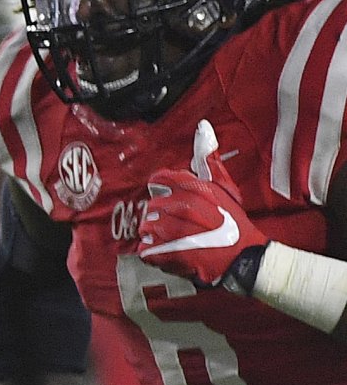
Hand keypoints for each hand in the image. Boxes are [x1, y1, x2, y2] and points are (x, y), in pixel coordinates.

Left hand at [133, 120, 264, 292]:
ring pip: (145, 227)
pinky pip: (144, 249)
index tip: (175, 200)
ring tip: (176, 239)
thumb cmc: (233, 221)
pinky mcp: (161, 252)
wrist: (240, 257)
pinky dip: (154, 253)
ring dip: (157, 234)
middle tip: (181, 225)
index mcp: (190, 188)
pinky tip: (171, 252)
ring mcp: (167, 230)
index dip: (165, 191)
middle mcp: (177, 206)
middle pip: (151, 205)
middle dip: (163, 215)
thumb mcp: (225, 186)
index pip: (159, 180)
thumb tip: (203, 127)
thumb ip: (209, 159)